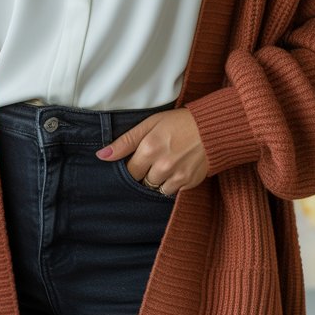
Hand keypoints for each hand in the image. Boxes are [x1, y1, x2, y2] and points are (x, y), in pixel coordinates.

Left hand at [95, 107, 209, 194]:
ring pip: (156, 189)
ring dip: (157, 180)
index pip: (129, 172)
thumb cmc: (179, 122)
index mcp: (149, 149)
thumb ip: (125, 141)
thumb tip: (101, 156)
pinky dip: (171, 184)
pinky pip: (172, 192)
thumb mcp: (150, 124)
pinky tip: (177, 169)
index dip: (132, 167)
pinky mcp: (189, 183)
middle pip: (142, 182)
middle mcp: (162, 165)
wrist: (213, 128)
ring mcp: (177, 176)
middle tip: (153, 160)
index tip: (138, 160)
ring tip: (166, 164)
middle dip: (144, 174)